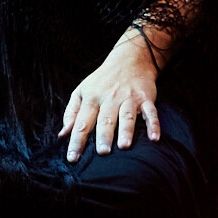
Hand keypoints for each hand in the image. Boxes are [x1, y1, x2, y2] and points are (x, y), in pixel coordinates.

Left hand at [61, 32, 160, 160]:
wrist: (129, 59)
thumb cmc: (102, 80)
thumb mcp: (82, 91)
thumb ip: (71, 113)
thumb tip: (62, 135)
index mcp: (91, 98)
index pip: (81, 122)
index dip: (76, 141)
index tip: (72, 158)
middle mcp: (109, 98)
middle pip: (105, 119)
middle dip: (104, 135)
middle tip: (102, 152)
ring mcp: (129, 98)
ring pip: (127, 116)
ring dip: (126, 130)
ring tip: (124, 146)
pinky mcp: (145, 98)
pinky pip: (151, 112)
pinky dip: (153, 124)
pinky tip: (154, 138)